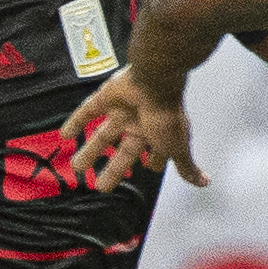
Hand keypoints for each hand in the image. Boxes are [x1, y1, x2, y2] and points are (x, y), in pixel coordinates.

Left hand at [62, 70, 198, 192]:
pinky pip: (88, 111)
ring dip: (90, 151)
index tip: (145, 170)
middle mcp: (140, 124)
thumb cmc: (166, 115)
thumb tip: (203, 183)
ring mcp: (123, 110)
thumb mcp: (177, 147)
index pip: (153, 155)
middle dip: (113, 170)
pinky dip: (75, 122)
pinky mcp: (106, 97)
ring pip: (104, 135)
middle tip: (101, 186)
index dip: (150, 163)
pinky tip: (64, 135)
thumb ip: (186, 166)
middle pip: (124, 152)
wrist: (155, 82)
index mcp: (157, 136)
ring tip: (77, 167)